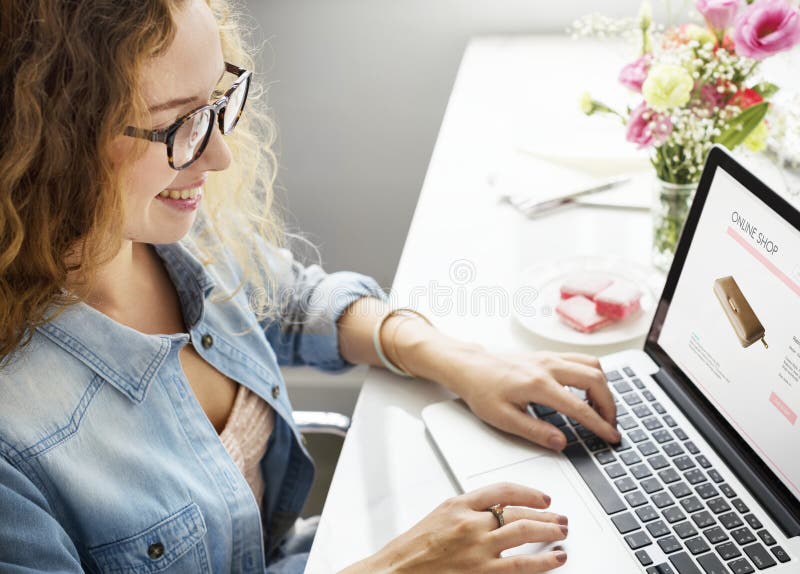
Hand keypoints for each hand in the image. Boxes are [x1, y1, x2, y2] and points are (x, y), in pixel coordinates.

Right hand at [341, 482, 567, 573]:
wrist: (395, 573)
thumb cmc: (412, 550)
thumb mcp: (439, 517)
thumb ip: (467, 511)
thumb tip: (497, 510)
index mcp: (458, 505)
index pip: (502, 490)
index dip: (527, 492)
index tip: (542, 497)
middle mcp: (470, 523)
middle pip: (517, 511)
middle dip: (544, 513)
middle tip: (560, 516)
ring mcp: (478, 549)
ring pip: (524, 532)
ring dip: (549, 531)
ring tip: (562, 532)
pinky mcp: (482, 573)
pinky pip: (521, 564)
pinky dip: (543, 560)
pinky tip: (556, 558)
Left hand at [414, 340, 620, 449]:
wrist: (470, 367)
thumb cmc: (482, 391)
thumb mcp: (503, 418)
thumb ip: (534, 431)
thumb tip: (561, 442)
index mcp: (538, 385)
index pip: (579, 407)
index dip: (600, 425)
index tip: (611, 437)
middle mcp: (548, 367)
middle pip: (595, 379)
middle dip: (610, 405)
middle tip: (611, 425)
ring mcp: (550, 358)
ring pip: (592, 365)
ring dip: (604, 387)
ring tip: (602, 409)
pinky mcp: (548, 355)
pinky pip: (581, 359)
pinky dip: (593, 375)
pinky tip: (589, 391)